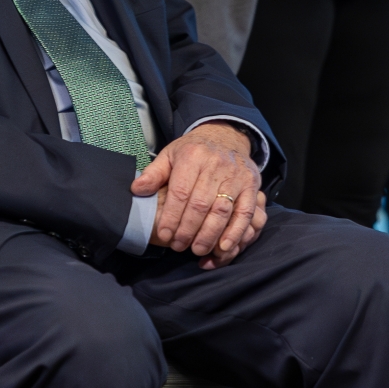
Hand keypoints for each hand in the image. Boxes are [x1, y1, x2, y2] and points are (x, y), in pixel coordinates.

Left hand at [131, 123, 265, 267]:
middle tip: (179, 246)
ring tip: (197, 250)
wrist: (226, 137)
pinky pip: (245, 212)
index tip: (164, 235)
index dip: (171, 216)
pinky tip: (223, 247)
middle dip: (188, 230)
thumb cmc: (193, 152)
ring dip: (209, 235)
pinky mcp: (252, 186)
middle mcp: (216, 165)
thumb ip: (154, 174)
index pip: (181, 191)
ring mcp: (237, 175)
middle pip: (201, 204)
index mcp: (193, 156)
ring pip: (223, 210)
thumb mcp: (170, 155)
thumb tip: (137, 189)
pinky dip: (235, 232)